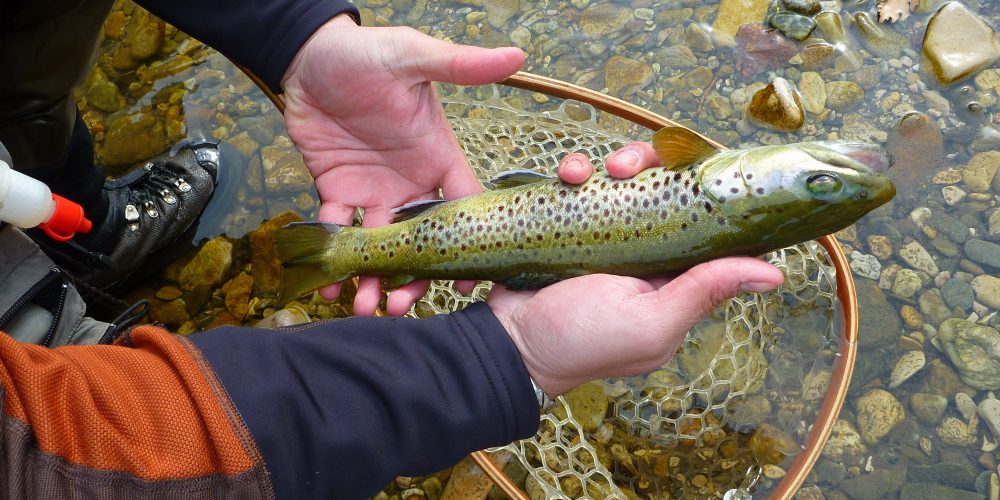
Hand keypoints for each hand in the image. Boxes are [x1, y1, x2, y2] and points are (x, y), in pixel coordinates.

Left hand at [280, 14, 524, 314]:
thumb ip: (460, 65)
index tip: (467, 282)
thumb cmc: (366, 53)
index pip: (463, 207)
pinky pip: (337, 233)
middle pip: (421, 241)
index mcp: (437, 157)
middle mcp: (411, 181)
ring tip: (364, 306)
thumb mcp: (413, 57)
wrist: (307, 55)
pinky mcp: (338, 191)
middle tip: (401, 305)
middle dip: (414, 276)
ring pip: (381, 246)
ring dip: (374, 278)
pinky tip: (328, 287)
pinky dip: (332, 259)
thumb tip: (516, 54)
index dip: (468, 246)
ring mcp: (376, 191)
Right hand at [486, 153, 784, 396]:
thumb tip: (774, 274)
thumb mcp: (650, 323)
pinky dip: (575, 172)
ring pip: (625, 178)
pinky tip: (566, 177)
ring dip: (609, 163)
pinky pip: (584, 184)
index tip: (697, 162)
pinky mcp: (573, 224)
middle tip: (625, 167)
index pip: (707, 221)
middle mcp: (647, 252)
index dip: (705, 185)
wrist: (508, 343)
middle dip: (650, 164)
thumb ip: (705, 291)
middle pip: (666, 187)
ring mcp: (608, 235)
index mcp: (676, 278)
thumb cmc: (582, 343)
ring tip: (583, 173)